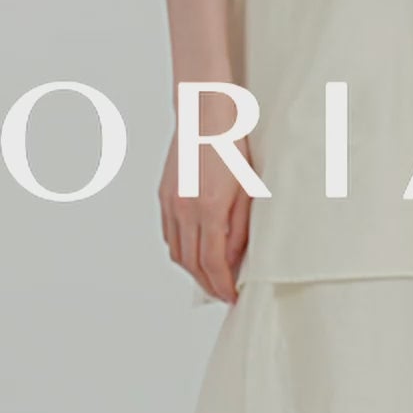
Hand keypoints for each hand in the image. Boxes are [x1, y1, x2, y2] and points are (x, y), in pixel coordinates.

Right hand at [158, 126, 251, 303]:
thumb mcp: (248, 190)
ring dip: (193, 271)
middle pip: (191, 264)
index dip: (222, 286)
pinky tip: (195, 251)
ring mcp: (170, 203)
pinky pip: (169, 234)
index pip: (212, 263)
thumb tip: (234, 260)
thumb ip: (241, 229)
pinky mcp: (164, 196)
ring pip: (177, 252)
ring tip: (211, 277)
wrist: (204, 115)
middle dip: (207, 284)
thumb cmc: (232, 146)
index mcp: (208, 210)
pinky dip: (181, 250)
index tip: (232, 297)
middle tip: (223, 294)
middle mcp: (184, 210)